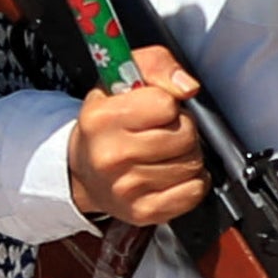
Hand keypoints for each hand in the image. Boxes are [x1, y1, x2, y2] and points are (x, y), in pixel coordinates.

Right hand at [64, 44, 206, 229]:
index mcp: (102, 119)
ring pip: (193, 164)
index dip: (168, 103)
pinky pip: (193, 192)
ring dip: (187, 155)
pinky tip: (172, 174)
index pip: (166, 104)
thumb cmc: (107, 123)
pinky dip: (191, 182)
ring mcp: (127, 189)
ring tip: (165, 152)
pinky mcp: (143, 212)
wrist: (83, 171)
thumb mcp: (122, 78)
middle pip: (185, 136)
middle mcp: (111, 156)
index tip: (155, 109)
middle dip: (182, 129)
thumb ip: (158, 65)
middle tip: (163, 131)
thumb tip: (186, 87)